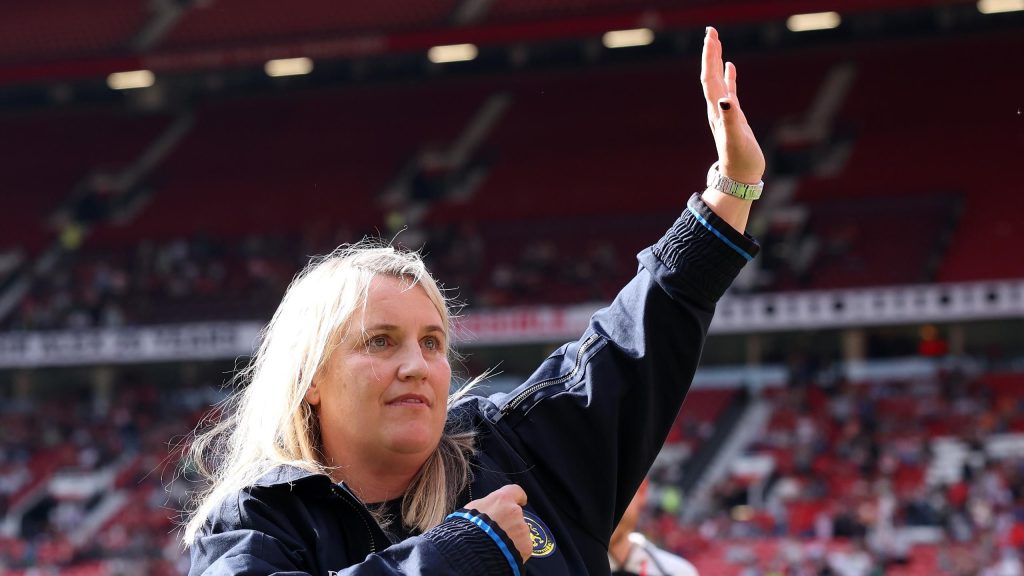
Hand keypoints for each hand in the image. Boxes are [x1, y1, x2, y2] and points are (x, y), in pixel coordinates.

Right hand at [465, 484, 531, 563]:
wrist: (472, 553)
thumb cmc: (467, 529)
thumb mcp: (471, 509)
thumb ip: (485, 506)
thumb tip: (486, 509)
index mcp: (502, 499)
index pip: (516, 491)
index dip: (518, 497)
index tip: (520, 501)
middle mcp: (515, 512)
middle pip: (516, 515)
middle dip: (510, 522)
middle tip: (498, 532)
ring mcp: (522, 529)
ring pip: (520, 532)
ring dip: (512, 536)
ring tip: (498, 545)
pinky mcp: (526, 546)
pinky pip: (522, 547)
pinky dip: (515, 550)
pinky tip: (503, 553)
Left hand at [701, 26, 764, 184]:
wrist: (739, 179)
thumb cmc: (739, 161)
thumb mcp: (736, 140)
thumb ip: (731, 120)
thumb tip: (725, 100)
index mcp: (717, 110)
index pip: (709, 78)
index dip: (709, 57)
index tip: (711, 36)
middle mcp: (717, 109)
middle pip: (711, 75)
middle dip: (711, 52)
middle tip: (711, 30)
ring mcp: (725, 112)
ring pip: (718, 80)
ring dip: (717, 60)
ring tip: (717, 42)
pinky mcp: (734, 117)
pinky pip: (729, 91)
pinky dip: (729, 77)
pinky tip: (730, 66)